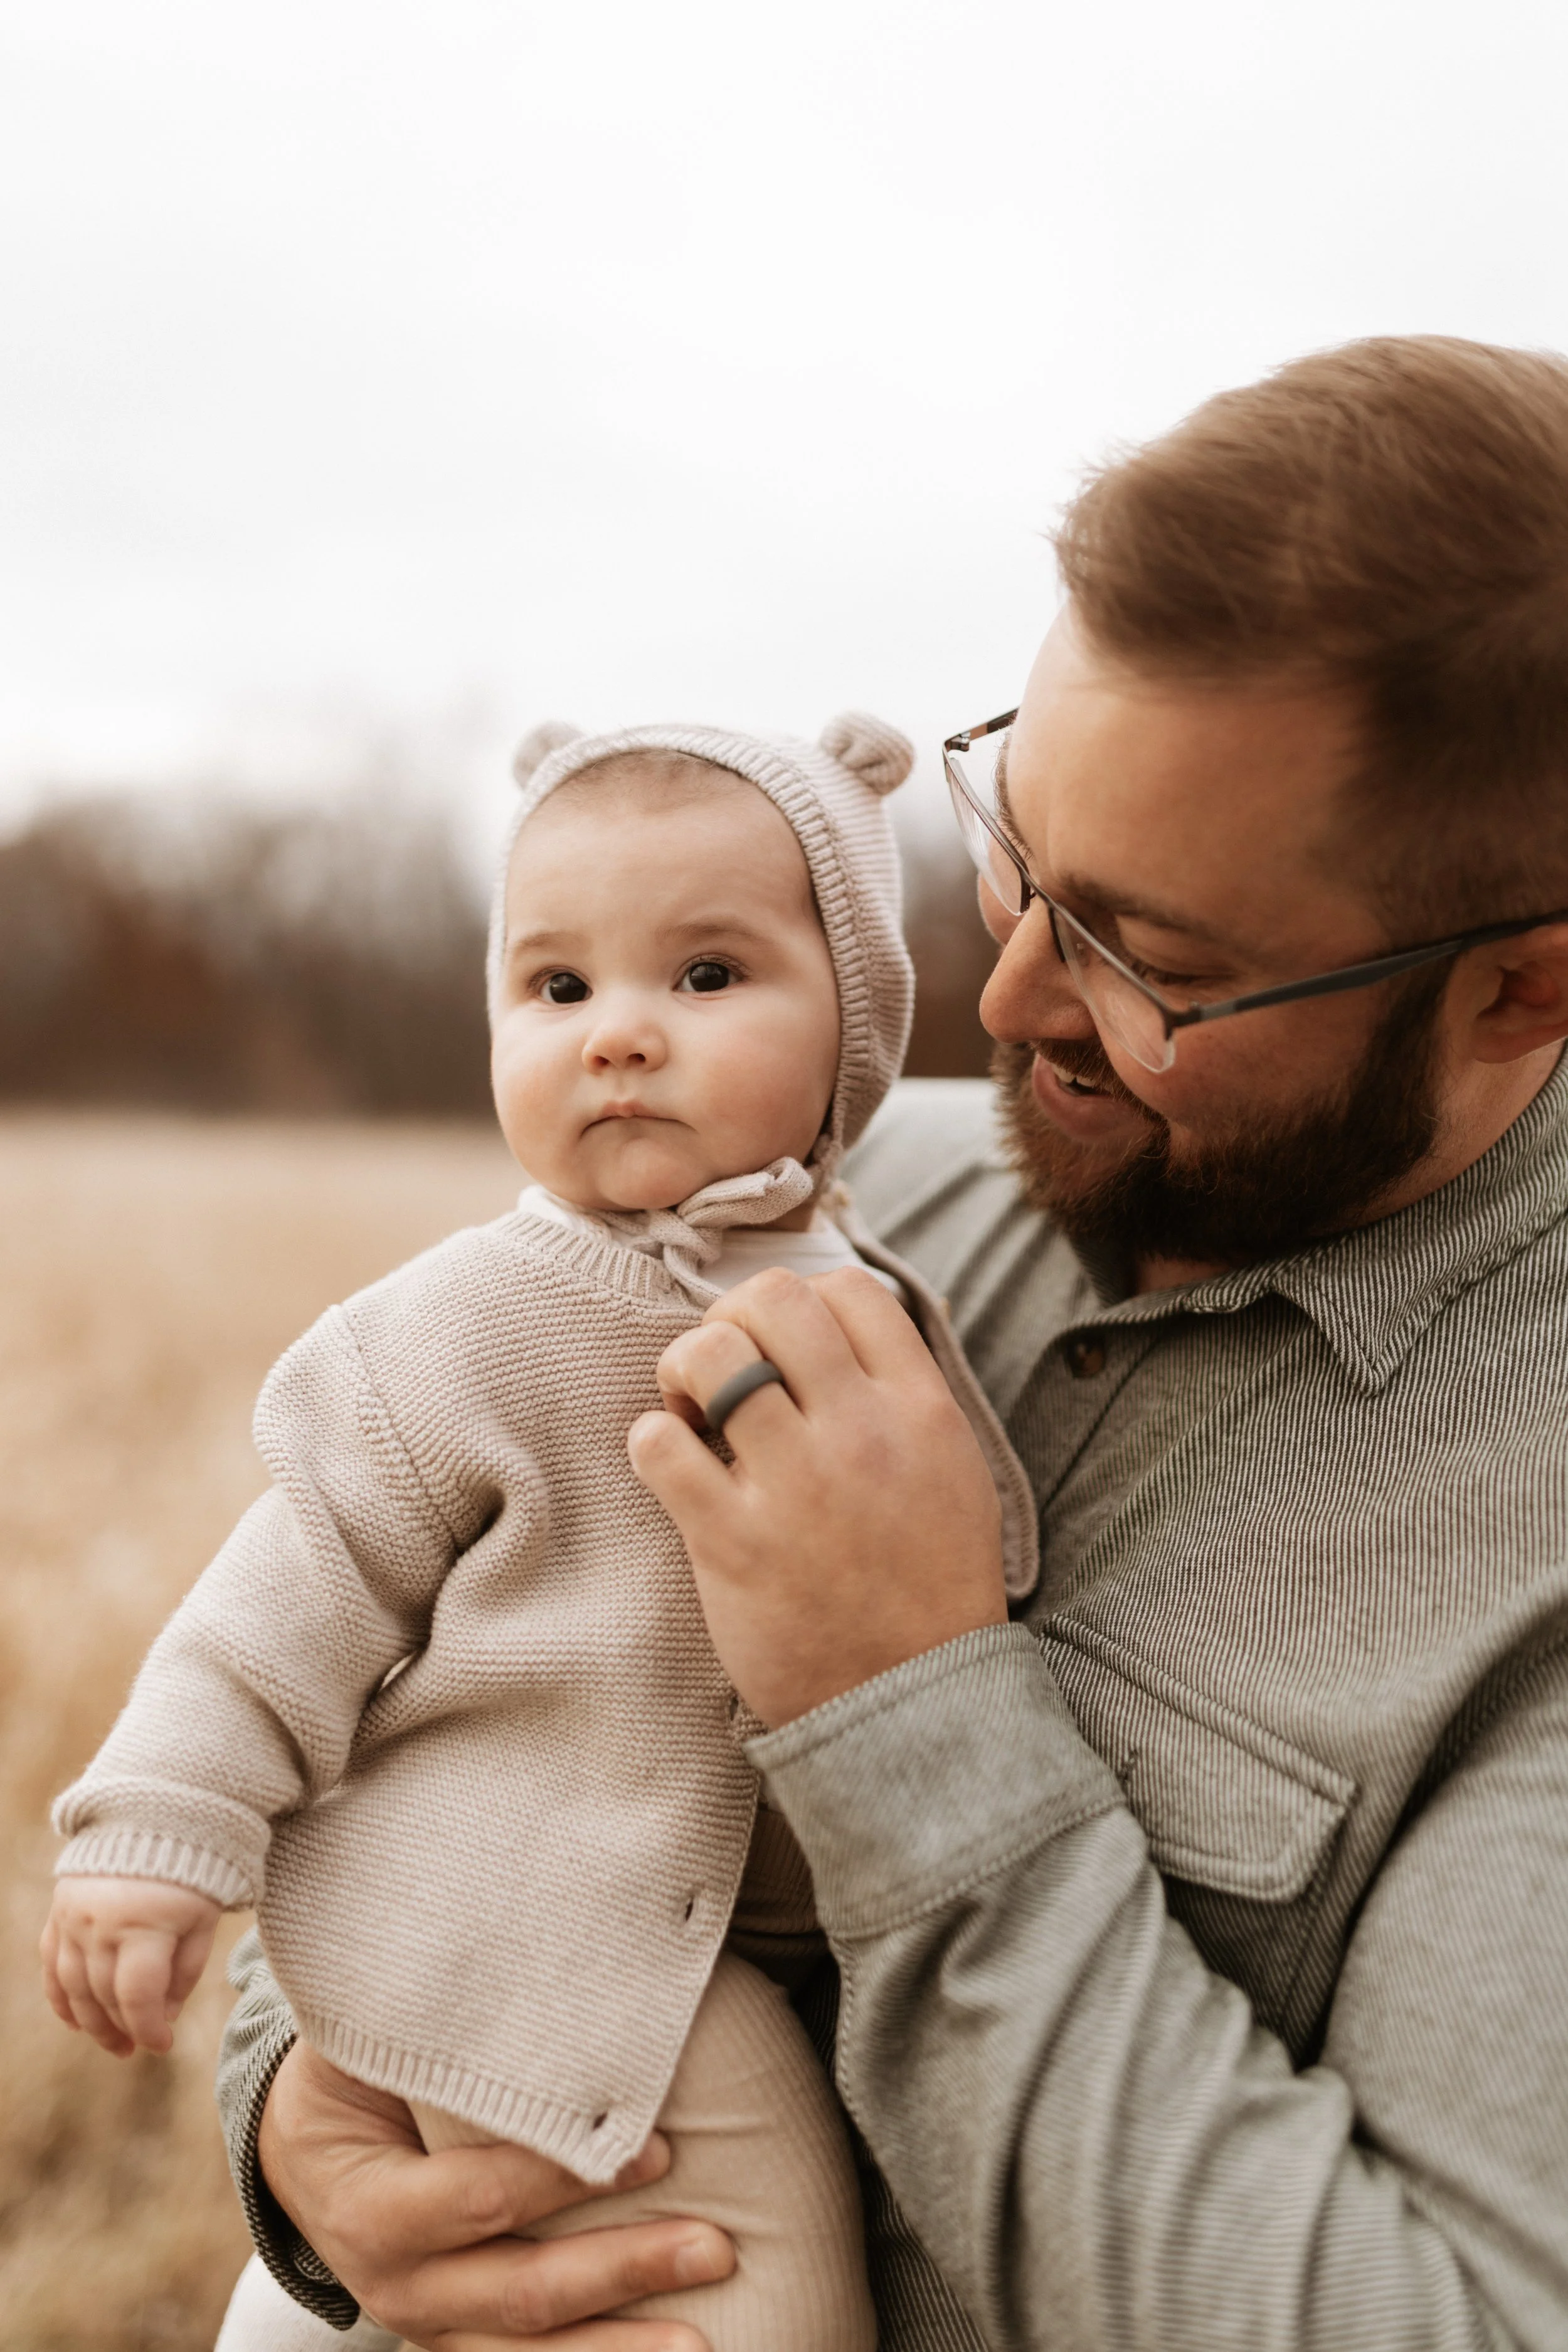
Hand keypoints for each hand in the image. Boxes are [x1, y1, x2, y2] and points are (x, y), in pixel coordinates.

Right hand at [42, 1874, 219, 2055]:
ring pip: (72, 1987)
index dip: (149, 2028)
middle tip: (137, 2047)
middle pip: (103, 1995)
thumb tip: (165, 2017)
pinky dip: (60, 1996)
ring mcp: (73, 1918)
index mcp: (143, 1924)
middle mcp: (100, 1924)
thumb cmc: (193, 1867)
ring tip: (114, 2042)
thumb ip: (185, 1970)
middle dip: (122, 2028)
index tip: (164, 2046)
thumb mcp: (203, 1917)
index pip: (137, 1996)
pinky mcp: (59, 1911)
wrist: (154, 1812)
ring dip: (90, 2022)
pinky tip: (75, 2021)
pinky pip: (51, 1964)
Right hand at [258, 2041, 733, 2349]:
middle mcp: (400, 2284)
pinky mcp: (458, 2340)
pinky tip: (660, 2351)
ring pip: (531, 2351)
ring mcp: (430, 2324)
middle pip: (523, 2289)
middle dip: (623, 2271)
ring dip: (623, 2346)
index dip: (562, 2177)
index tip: (660, 2149)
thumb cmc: (350, 2075)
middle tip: (715, 2247)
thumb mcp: (365, 2046)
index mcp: (372, 2209)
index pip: (479, 2199)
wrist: (300, 2154)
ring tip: (707, 2338)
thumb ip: (429, 2024)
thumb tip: (507, 1954)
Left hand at [629, 1266, 1007, 1727]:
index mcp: (920, 1409)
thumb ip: (902, 1392)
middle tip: (727, 1369)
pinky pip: (659, 1445)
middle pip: (773, 1299)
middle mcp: (861, 1433)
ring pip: (709, 1354)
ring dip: (684, 1370)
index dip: (803, 1300)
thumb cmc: (927, 1581)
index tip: (784, 1345)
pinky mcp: (732, 1543)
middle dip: (733, 1317)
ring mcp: (796, 1486)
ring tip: (693, 1411)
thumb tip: (837, 1326)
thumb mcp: (950, 1468)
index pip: (849, 1289)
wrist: (913, 1700)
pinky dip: (652, 1443)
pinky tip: (673, 1468)